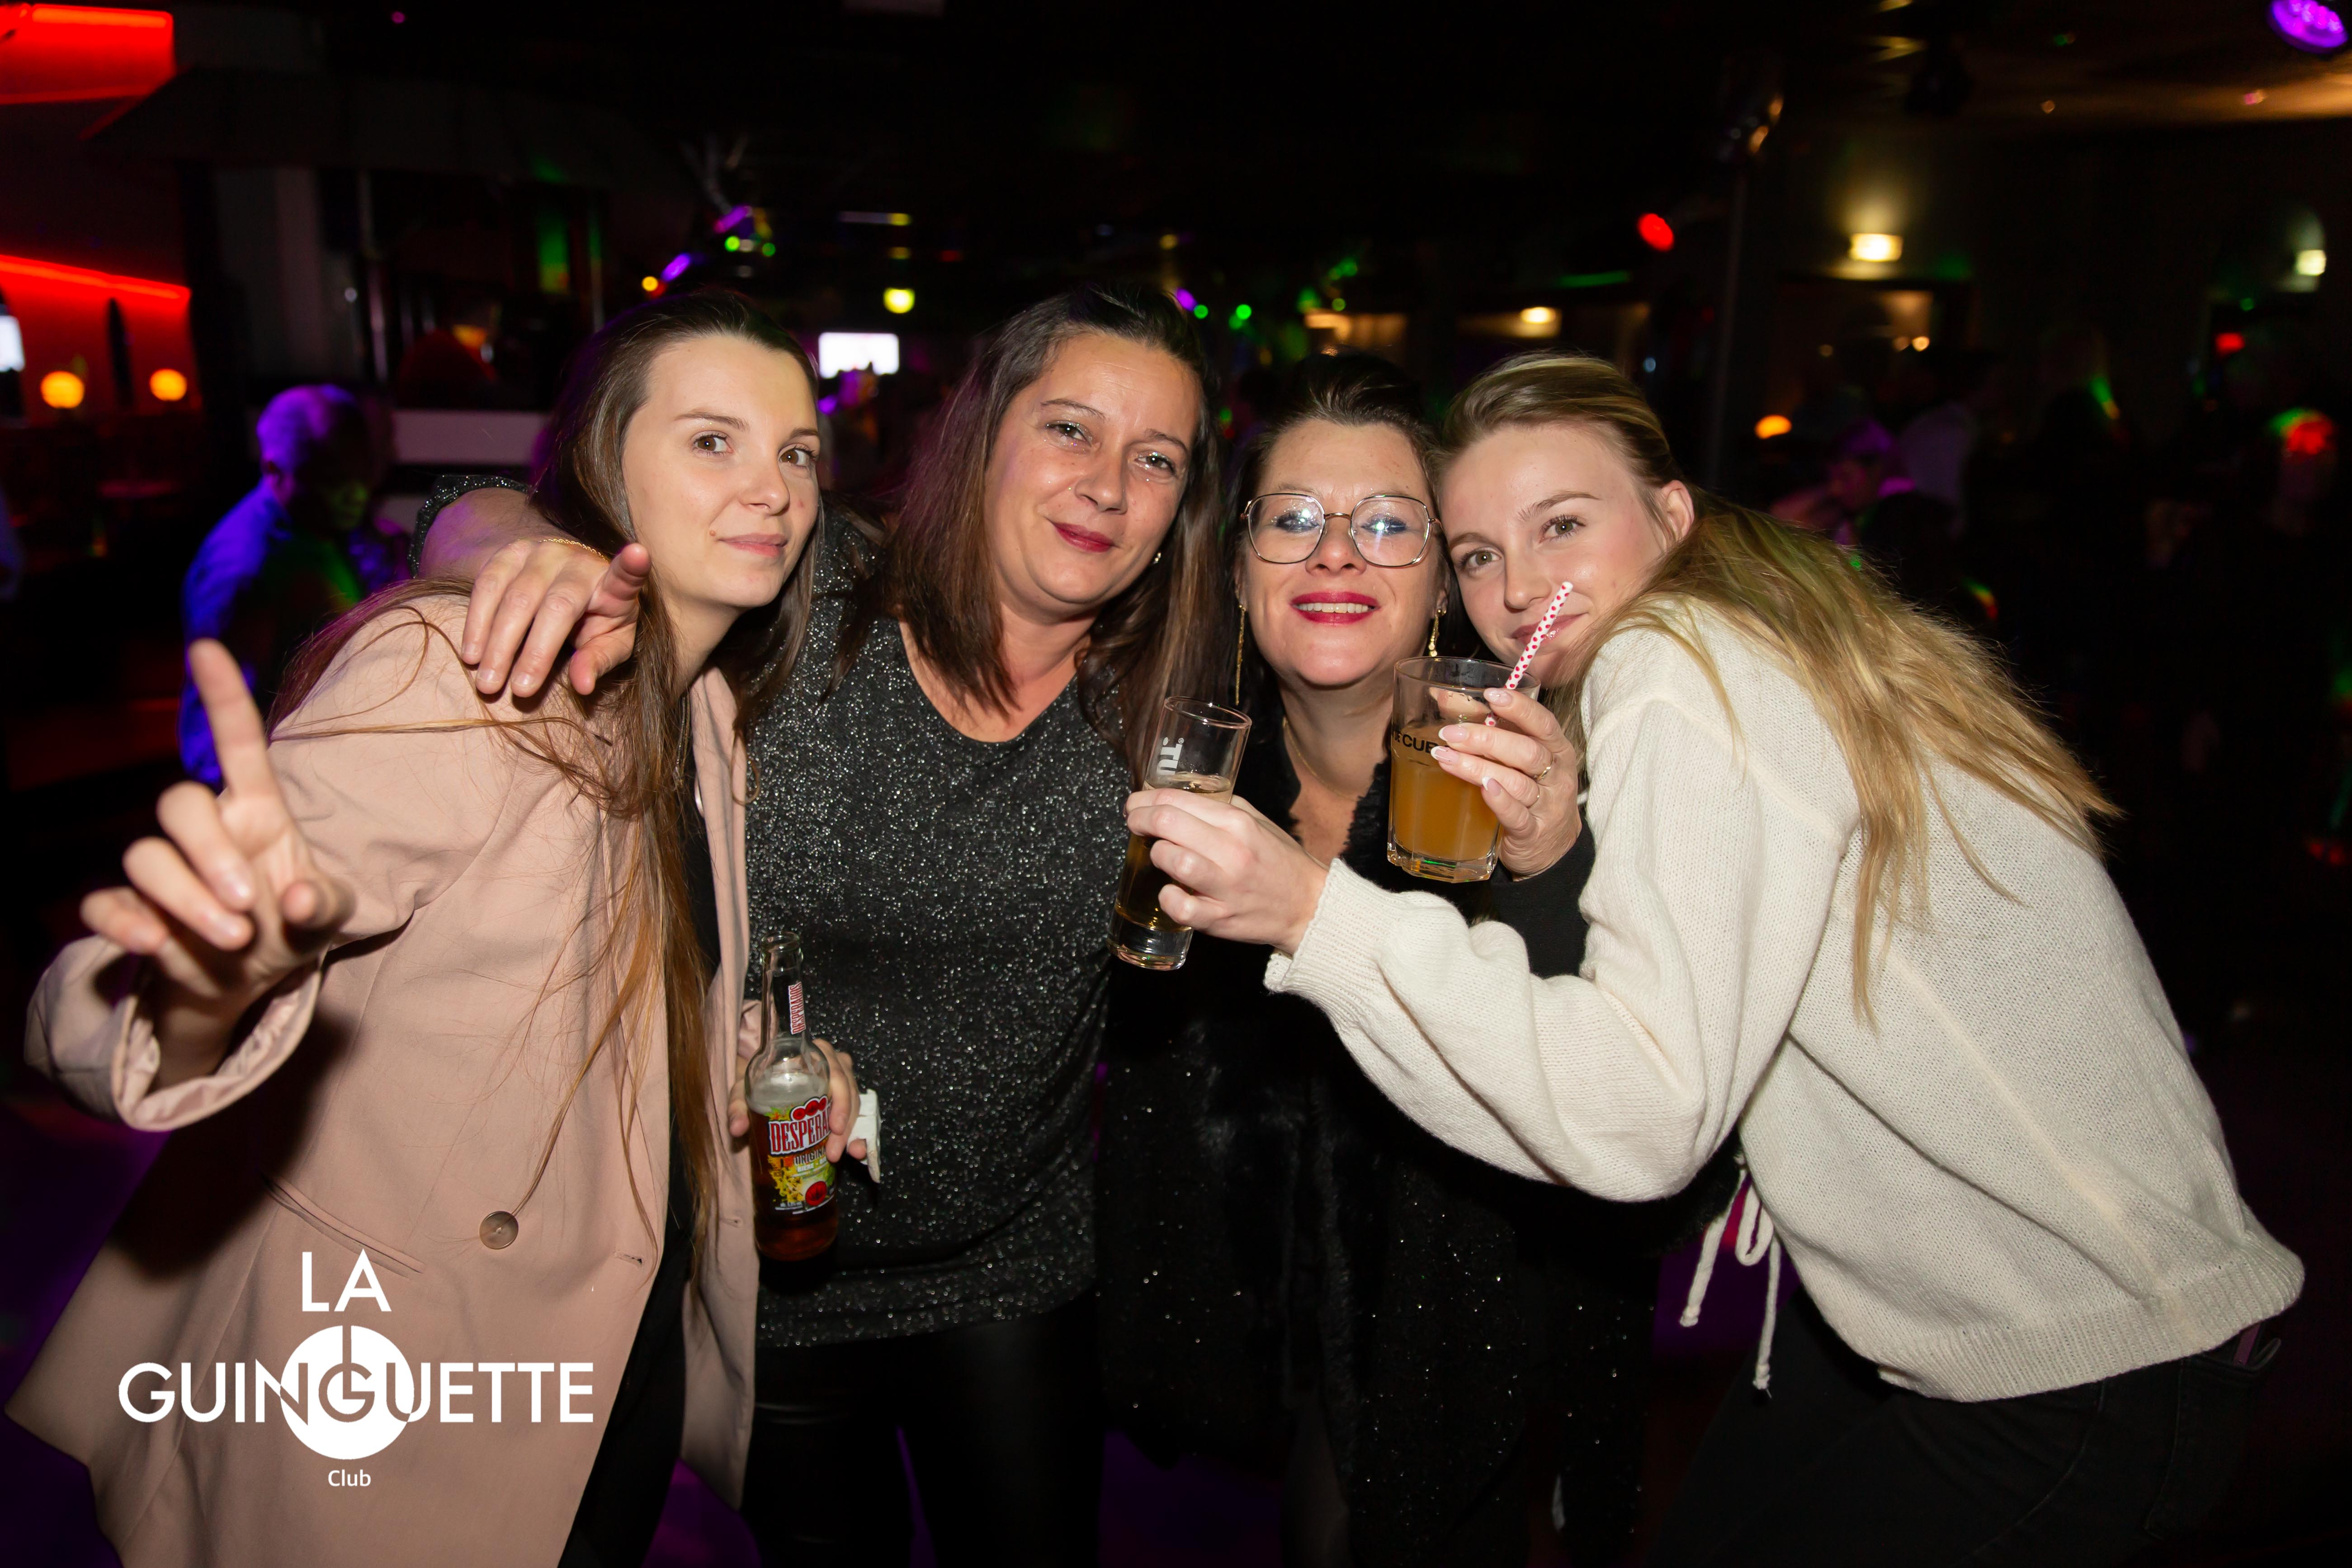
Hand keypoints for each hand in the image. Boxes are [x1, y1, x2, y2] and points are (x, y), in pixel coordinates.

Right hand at [80, 642, 356, 1085]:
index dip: (223, 696)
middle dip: (208, 852)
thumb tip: (299, 899)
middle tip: (246, 906)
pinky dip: (124, 922)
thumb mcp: (328, 918)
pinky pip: (105, 902)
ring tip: (232, 940)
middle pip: (179, 803)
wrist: (249, 980)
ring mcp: (165, 868)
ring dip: (185, 898)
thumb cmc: (291, 929)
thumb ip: (326, 905)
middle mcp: (207, 830)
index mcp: (257, 812)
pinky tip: (156, 945)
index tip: (208, 648)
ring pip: (145, 856)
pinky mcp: (133, 909)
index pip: (236, 742)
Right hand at [460, 535, 646, 699]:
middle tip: (515, 691)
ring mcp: (541, 552)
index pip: (626, 575)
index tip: (639, 554)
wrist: (570, 582)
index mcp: (612, 584)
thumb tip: (582, 685)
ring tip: (486, 681)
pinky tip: (470, 653)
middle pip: (552, 606)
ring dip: (496, 642)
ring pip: (513, 596)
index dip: (631, 565)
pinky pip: (487, 585)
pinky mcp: (510, 552)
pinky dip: (476, 622)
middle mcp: (577, 561)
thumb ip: (599, 661)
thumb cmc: (597, 620)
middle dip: (531, 652)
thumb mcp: (610, 643)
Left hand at [728, 1027, 868, 1166]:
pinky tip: (856, 1150)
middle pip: (849, 1091)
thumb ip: (738, 1105)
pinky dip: (856, 1133)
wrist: (759, 1080)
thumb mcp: (744, 1089)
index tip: (834, 1127)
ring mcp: (840, 1080)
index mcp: (813, 1054)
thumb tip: (737, 1128)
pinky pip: (854, 1113)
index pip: (836, 1071)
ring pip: (855, 1103)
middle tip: (834, 1151)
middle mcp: (831, 1063)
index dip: (841, 1099)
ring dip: (853, 1131)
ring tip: (845, 1154)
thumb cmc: (754, 1080)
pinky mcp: (841, 1097)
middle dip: (846, 1124)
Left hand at [1123, 789, 1327, 955]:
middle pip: (1167, 824)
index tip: (1136, 804)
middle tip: (1134, 823)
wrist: (1308, 905)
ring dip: (1157, 855)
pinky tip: (1170, 892)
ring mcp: (1225, 886)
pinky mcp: (1219, 918)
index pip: (1177, 800)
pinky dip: (1167, 898)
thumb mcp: (1257, 822)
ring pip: (1173, 860)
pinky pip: (1181, 907)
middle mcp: (1231, 851)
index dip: (1145, 800)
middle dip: (1140, 820)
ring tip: (1159, 855)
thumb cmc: (1279, 861)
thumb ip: (1222, 808)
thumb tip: (1182, 800)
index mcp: (1237, 822)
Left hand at [1431, 686, 1582, 877]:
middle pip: (1526, 751)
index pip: (1543, 723)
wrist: (1551, 847)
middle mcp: (1556, 775)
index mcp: (1556, 750)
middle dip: (1487, 738)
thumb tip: (1443, 697)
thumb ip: (1493, 730)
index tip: (1491, 694)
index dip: (1519, 708)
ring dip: (1479, 767)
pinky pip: (1517, 815)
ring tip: (1446, 758)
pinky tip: (1483, 788)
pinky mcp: (1533, 832)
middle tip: (1451, 733)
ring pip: (1516, 782)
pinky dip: (1500, 801)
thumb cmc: (1530, 791)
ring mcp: (1547, 805)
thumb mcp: (1520, 760)